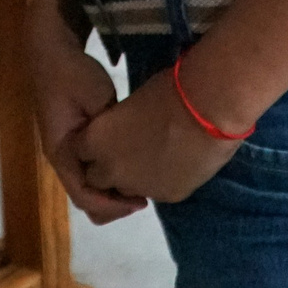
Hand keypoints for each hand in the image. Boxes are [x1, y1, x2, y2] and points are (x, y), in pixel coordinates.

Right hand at [27, 21, 147, 222]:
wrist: (53, 51)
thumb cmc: (73, 75)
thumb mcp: (97, 100)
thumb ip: (111, 131)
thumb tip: (132, 154)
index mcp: (61, 153)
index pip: (84, 196)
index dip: (113, 206)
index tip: (142, 201)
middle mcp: (62, 158)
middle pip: (85, 198)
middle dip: (113, 205)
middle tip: (145, 197)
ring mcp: (67, 151)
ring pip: (88, 186)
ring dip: (112, 191)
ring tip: (141, 184)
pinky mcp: (76, 141)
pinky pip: (91, 170)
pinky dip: (110, 175)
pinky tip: (131, 166)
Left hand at [68, 68, 243, 205]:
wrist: (208, 110)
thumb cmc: (168, 91)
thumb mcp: (132, 102)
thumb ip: (119, 122)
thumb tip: (126, 125)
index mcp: (96, 141)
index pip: (79, 152)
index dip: (92, 144)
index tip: (106, 135)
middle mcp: (112, 170)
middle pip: (98, 179)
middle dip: (108, 167)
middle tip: (128, 149)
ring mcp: (139, 187)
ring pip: (127, 190)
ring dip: (134, 177)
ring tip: (155, 155)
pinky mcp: (167, 196)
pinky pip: (157, 192)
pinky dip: (162, 180)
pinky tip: (176, 161)